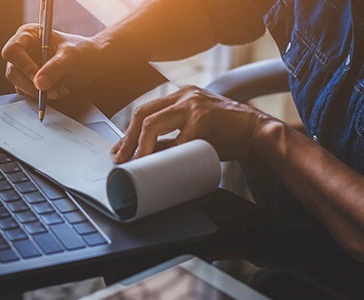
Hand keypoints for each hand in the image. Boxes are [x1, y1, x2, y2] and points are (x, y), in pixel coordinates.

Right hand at [2, 24, 163, 114]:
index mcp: (28, 35)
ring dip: (40, 93)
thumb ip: (55, 68)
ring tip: (60, 90)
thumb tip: (39, 84)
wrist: (95, 63)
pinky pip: (29, 94)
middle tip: (49, 92)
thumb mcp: (71, 57)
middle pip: (13, 72)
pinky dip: (43, 97)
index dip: (23, 65)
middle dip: (32, 85)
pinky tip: (59, 91)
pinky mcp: (32, 81)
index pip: (12, 51)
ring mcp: (26, 67)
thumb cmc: (84, 52)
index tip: (37, 77)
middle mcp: (24, 51)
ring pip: (20, 85)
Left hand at [111, 86, 278, 162]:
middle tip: (121, 159)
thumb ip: (173, 138)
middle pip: (142, 114)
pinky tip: (160, 166)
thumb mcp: (195, 133)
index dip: (128, 133)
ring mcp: (193, 104)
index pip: (145, 111)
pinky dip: (165, 155)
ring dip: (139, 146)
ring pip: (151, 123)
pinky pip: (175, 140)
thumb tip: (146, 155)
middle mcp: (184, 95)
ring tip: (134, 163)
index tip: (120, 151)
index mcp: (181, 97)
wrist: (260, 133)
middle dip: (127, 139)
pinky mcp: (202, 117)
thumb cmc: (228, 135)